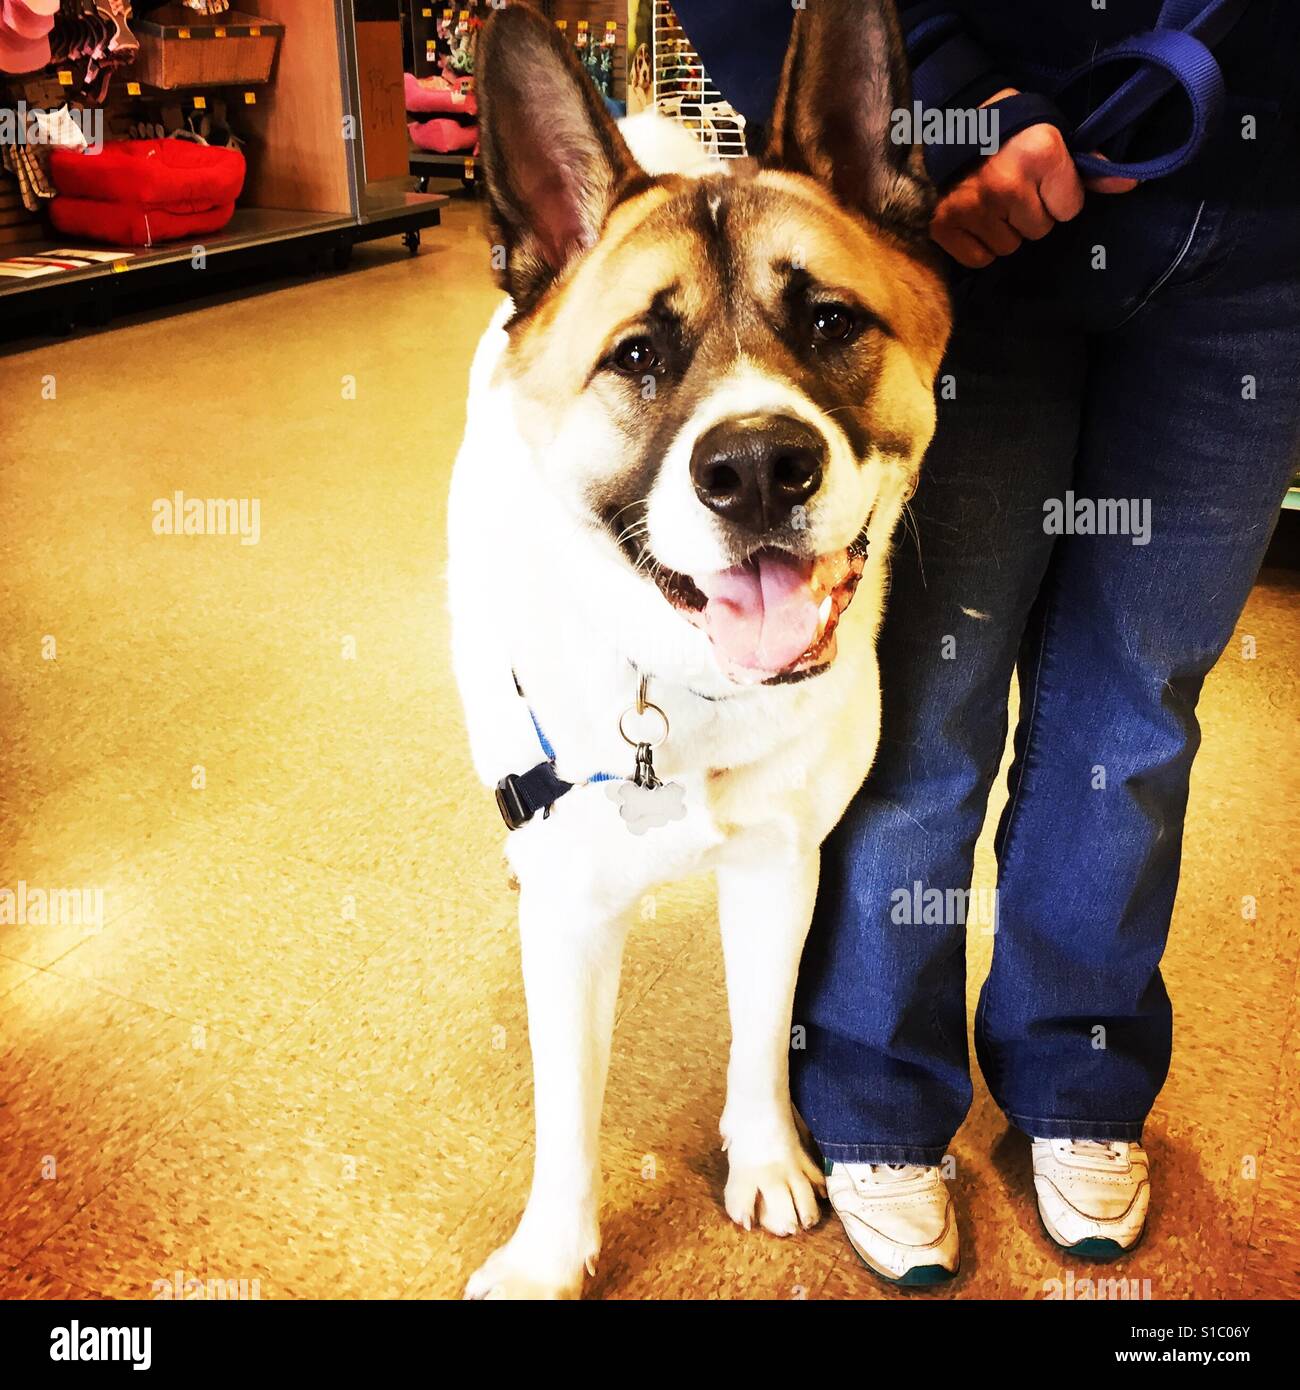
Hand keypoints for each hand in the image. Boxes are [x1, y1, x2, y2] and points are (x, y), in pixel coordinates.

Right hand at [929, 88, 1138, 268]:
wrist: (952, 121)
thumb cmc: (1010, 129)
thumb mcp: (1051, 135)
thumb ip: (1087, 168)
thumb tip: (1130, 185)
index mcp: (1041, 155)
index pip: (1070, 209)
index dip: (1058, 196)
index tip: (1040, 178)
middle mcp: (1008, 185)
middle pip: (1039, 231)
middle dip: (1030, 214)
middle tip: (1012, 188)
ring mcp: (973, 207)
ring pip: (1010, 247)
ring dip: (1004, 230)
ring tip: (992, 202)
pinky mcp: (945, 225)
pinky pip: (980, 258)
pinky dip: (979, 244)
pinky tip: (975, 218)